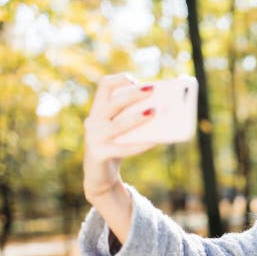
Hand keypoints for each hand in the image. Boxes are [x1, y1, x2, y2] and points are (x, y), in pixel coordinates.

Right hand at [82, 73, 157, 201]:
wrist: (100, 175)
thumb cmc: (116, 146)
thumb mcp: (122, 129)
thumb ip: (133, 117)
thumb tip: (163, 109)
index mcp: (98, 110)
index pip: (104, 86)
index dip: (119, 80)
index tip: (135, 80)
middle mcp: (93, 121)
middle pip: (113, 102)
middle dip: (133, 95)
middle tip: (152, 90)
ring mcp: (94, 138)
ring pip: (118, 125)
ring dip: (137, 118)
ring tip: (154, 112)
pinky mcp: (99, 154)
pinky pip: (123, 149)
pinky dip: (140, 145)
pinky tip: (154, 142)